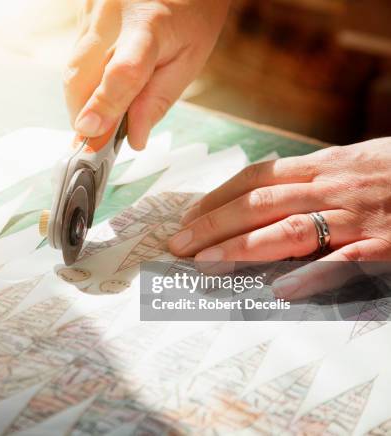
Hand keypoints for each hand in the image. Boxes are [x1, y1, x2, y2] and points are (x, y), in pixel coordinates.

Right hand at [65, 0, 228, 148]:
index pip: (122, 72)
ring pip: (72, 70)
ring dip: (84, 100)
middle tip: (98, 140)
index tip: (89, 131)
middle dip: (84, 115)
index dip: (104, 104)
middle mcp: (112, 15)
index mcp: (150, 25)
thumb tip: (133, 138)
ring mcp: (91, 11)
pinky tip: (105, 77)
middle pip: (80, 77)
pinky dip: (85, 80)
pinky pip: (75, 57)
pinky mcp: (81, 13)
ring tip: (107, 106)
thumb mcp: (189, 59)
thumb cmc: (191, 13)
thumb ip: (158, 100)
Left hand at [168, 138, 390, 298]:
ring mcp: (357, 217)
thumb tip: (262, 191)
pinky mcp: (386, 245)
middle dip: (213, 225)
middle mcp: (332, 187)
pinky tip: (280, 291)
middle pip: (259, 204)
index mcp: (322, 166)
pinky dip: (313, 276)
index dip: (217, 197)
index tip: (187, 217)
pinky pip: (345, 261)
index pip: (256, 178)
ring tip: (205, 266)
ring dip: (242, 249)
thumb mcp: (351, 162)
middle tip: (176, 245)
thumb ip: (310, 176)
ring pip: (289, 230)